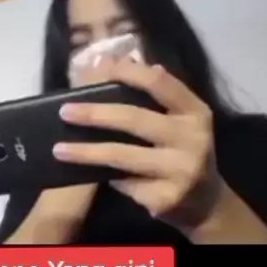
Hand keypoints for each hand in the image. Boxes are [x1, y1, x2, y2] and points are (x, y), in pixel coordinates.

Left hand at [54, 57, 223, 235]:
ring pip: (121, 155)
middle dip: (95, 114)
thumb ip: (151, 95)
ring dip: (86, 152)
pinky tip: (90, 174)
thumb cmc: (182, 153)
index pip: (160, 83)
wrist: (207, 205)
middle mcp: (192, 138)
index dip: (129, 72)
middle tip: (64, 111)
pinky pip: (124, 182)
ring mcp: (181, 170)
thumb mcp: (177, 121)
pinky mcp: (166, 198)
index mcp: (194, 111)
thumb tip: (106, 61)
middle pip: (135, 119)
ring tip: (59, 149)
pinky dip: (106, 176)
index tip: (100, 66)